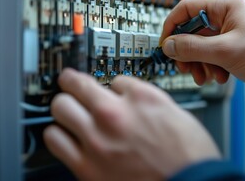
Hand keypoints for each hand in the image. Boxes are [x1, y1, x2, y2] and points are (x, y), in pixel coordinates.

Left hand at [44, 68, 219, 180]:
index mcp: (142, 98)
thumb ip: (147, 100)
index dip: (112, 84)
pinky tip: (67, 136)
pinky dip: (59, 134)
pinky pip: (55, 140)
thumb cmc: (189, 155)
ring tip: (71, 113)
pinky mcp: (86, 167)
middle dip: (76, 86)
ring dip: (66, 108)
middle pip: (75, 85)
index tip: (108, 87)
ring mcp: (97, 140)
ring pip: (60, 107)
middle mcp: (116, 114)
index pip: (114, 78)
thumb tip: (129, 95)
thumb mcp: (176, 113)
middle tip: (76, 88)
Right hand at [160, 0, 244, 85]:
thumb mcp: (224, 51)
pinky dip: (210, 65)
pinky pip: (210, 51)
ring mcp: (227, 27)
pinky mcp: (230, 41)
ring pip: (200, 44)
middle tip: (185, 67)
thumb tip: (169, 46)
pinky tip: (218, 76)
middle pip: (191, 30)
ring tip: (205, 77)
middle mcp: (224, 12)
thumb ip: (192, 48)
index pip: (186, 8)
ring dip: (199, 63)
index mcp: (225, 4)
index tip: (165, 44)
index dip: (172, 27)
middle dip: (188, 52)